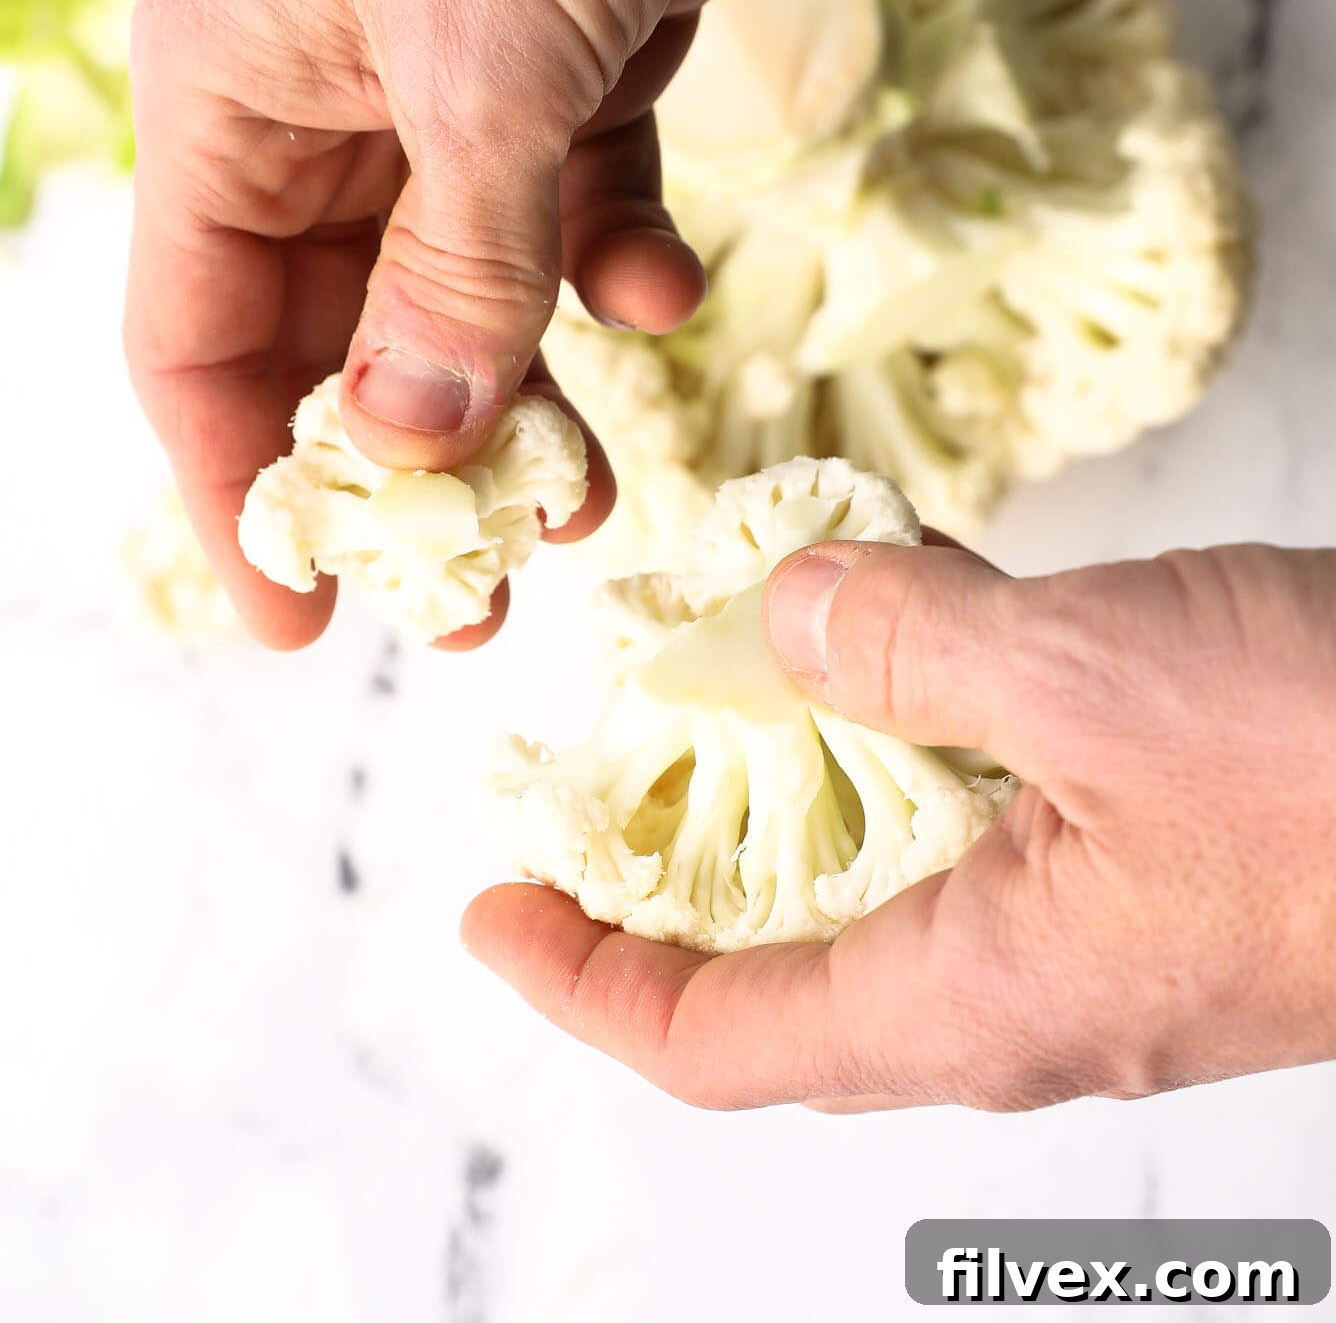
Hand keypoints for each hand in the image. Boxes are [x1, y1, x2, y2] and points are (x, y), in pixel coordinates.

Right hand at [124, 0, 954, 646]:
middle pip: (338, 335)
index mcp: (232, 99)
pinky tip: (664, 288)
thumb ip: (456, 275)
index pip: (198, 340)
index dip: (239, 490)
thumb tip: (412, 442)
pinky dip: (615, 263)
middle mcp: (326, 101)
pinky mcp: (577, 55)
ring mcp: (457, 79)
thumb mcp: (481, 76)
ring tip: (593, 498)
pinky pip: (577, 207)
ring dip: (525, 389)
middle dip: (407, 464)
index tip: (304, 621)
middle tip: (482, 590)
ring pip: (467, 288)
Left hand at [464, 539, 1335, 1108]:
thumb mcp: (1084, 676)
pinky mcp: (1166, 872)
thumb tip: (780, 617)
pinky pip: (989, 838)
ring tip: (725, 700)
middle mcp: (1029, 999)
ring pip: (892, 902)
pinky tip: (911, 660)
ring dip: (790, 814)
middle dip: (669, 894)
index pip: (716, 1039)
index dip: (583, 983)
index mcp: (981, 997)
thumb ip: (906, 645)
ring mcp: (1105, 943)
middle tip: (594, 788)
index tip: (492, 914)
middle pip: (787, 984)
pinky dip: (912, 758)